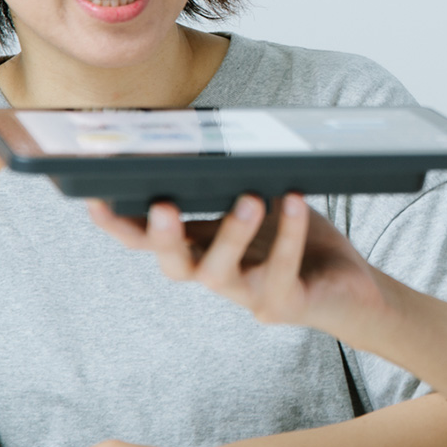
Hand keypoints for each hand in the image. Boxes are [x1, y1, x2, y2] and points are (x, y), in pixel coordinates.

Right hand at [87, 193, 388, 342]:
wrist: (352, 289)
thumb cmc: (301, 239)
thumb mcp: (262, 201)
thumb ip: (234, 183)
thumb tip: (213, 141)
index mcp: (202, 249)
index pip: (149, 241)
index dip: (119, 226)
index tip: (94, 199)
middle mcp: (216, 276)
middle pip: (174, 266)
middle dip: (162, 237)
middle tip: (163, 205)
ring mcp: (248, 296)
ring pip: (221, 273)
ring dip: (231, 234)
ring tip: (250, 198)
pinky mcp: (285, 305)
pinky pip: (281, 272)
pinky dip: (289, 236)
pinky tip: (295, 202)